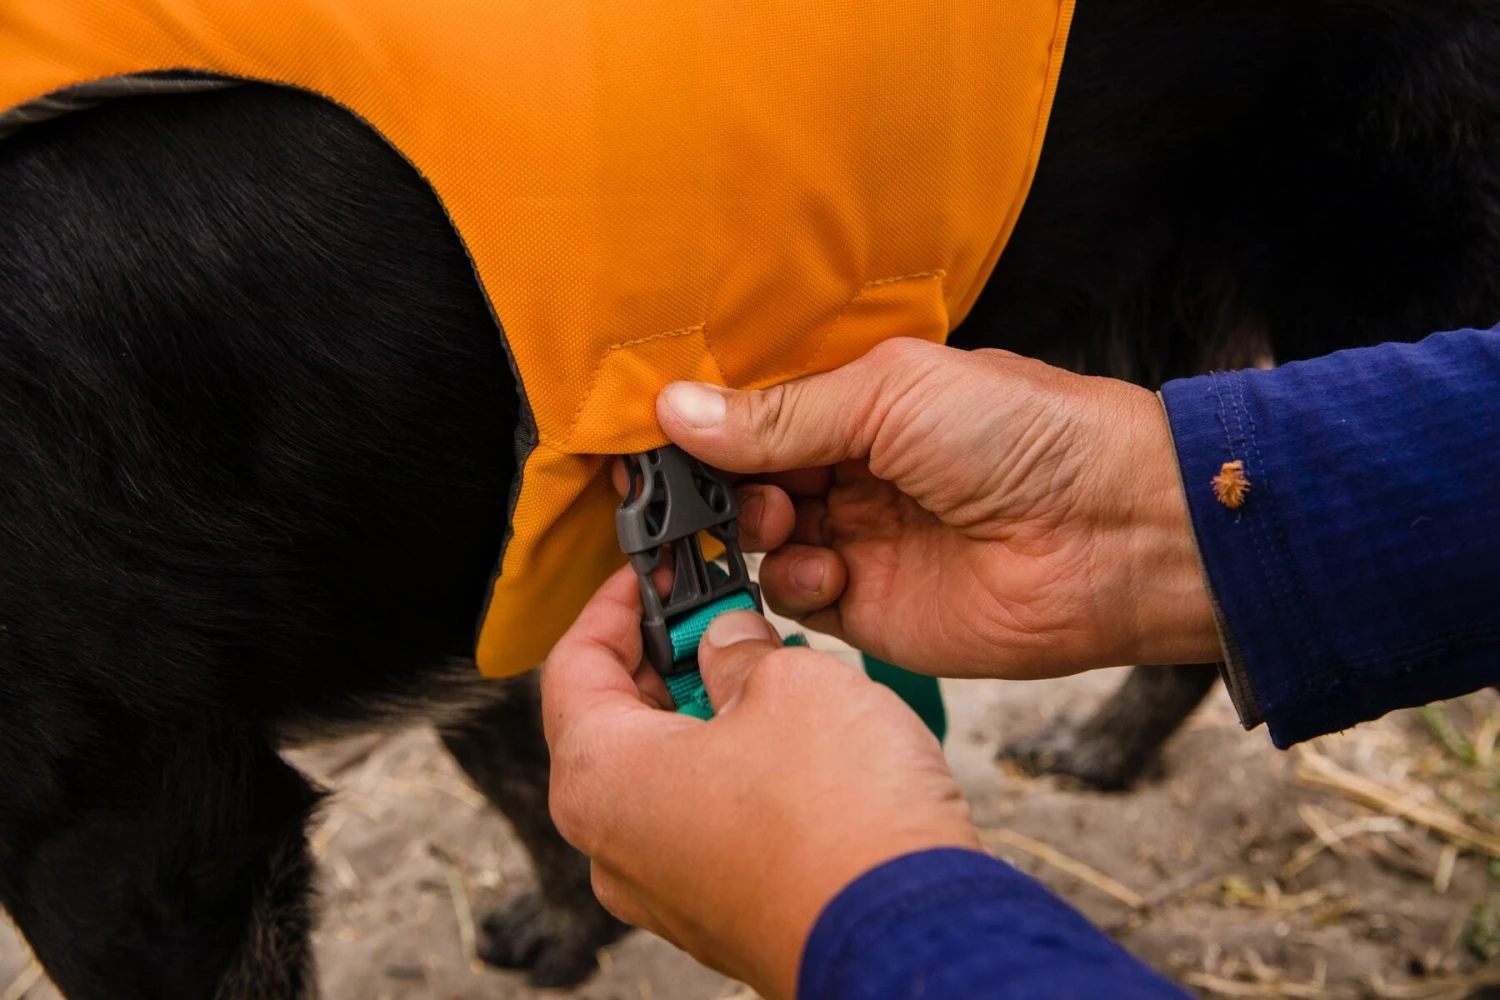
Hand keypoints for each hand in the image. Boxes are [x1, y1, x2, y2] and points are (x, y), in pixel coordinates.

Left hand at [542, 565, 981, 999]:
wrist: (907, 936)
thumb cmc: (839, 819)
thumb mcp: (788, 681)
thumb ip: (737, 650)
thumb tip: (727, 644)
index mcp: (598, 778)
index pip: (572, 664)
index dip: (615, 603)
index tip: (653, 576)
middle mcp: (613, 845)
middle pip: (612, 722)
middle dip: (665, 658)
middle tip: (719, 615)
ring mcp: (663, 889)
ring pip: (661, 775)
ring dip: (703, 714)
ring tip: (766, 671)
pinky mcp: (717, 913)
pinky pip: (702, 823)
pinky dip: (729, 772)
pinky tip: (789, 741)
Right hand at [656, 338, 1220, 677]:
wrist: (1111, 533)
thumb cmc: (1023, 435)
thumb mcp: (891, 396)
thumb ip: (781, 413)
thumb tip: (674, 406)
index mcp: (857, 405)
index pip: (754, 415)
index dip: (706, 427)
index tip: (656, 436)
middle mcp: (849, 473)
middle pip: (744, 481)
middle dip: (719, 485)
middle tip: (714, 489)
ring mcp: (856, 540)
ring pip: (758, 541)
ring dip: (751, 532)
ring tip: (781, 520)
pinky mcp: (867, 609)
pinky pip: (793, 599)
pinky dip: (791, 584)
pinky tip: (828, 568)